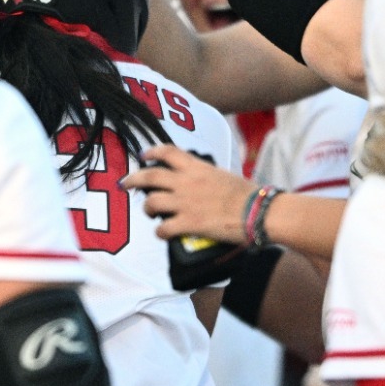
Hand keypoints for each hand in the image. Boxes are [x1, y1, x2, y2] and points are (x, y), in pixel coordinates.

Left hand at [122, 145, 252, 242]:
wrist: (259, 210)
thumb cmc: (248, 194)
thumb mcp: (223, 176)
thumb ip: (205, 177)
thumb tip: (200, 184)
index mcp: (197, 167)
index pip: (168, 152)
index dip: (152, 152)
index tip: (143, 156)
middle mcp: (186, 181)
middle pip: (150, 175)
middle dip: (133, 179)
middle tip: (125, 183)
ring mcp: (185, 202)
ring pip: (151, 202)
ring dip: (147, 208)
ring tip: (149, 212)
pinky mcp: (189, 223)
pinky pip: (163, 227)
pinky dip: (160, 231)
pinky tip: (163, 233)